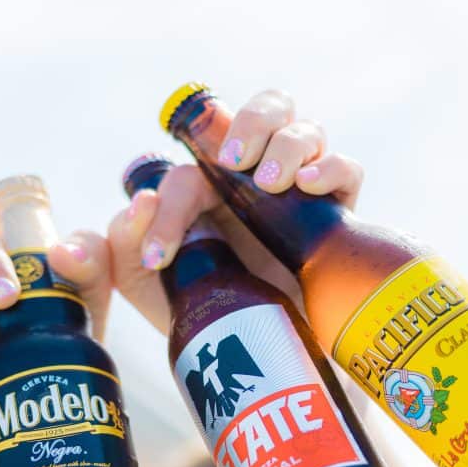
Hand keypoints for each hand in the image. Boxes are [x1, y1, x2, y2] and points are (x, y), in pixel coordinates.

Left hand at [108, 89, 363, 333]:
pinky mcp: (335, 215)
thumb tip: (140, 201)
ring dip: (286, 146)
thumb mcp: (145, 283)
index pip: (189, 172)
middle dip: (250, 122)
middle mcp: (255, 177)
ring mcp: (298, 191)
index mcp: (207, 185)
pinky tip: (308, 185)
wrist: (258, 356)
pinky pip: (347, 171)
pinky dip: (330, 168)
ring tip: (269, 183)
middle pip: (265, 110)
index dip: (168, 206)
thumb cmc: (196, 309)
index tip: (160, 260)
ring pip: (305, 132)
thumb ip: (120, 243)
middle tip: (233, 161)